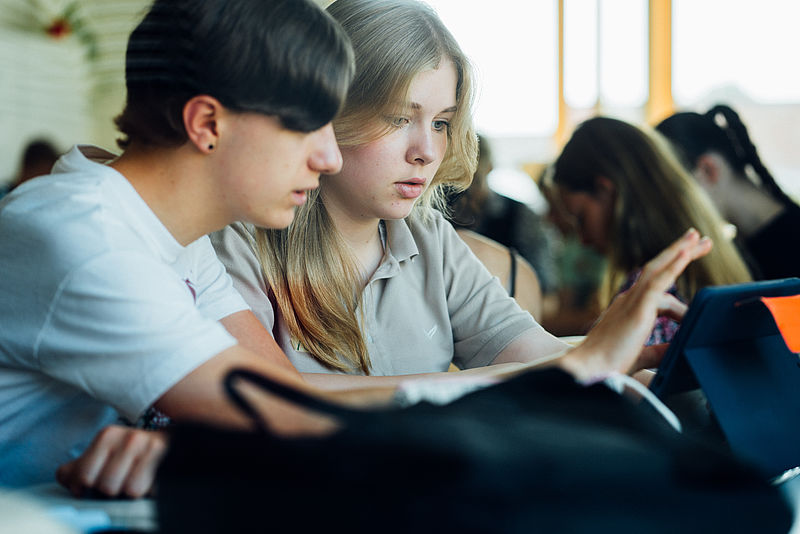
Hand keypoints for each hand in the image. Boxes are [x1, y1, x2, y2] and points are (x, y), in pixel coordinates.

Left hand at [56, 425, 167, 498]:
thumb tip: (67, 479)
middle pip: (107, 486)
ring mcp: (152, 448)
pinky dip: (148, 492)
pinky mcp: (169, 461)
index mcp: (107, 435)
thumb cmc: (125, 455)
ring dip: (130, 493)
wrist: (166, 443)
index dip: (85, 489)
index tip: (93, 486)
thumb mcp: (98, 456)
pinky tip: (148, 482)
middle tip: (117, 484)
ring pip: (130, 490)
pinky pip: (152, 490)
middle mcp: (130, 438)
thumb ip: (74, 469)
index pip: (84, 477)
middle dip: (110, 492)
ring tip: (133, 483)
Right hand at [560, 228, 711, 380]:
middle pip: (657, 268)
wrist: (589, 370)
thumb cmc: (607, 365)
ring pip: (658, 269)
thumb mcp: (640, 355)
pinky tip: (686, 253)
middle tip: (700, 239)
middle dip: (679, 252)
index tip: (689, 263)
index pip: (656, 284)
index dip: (674, 272)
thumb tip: (677, 348)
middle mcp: (629, 299)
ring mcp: (632, 301)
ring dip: (680, 251)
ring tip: (699, 238)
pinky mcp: (637, 309)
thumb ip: (659, 350)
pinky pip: (658, 282)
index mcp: (629, 309)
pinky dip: (674, 265)